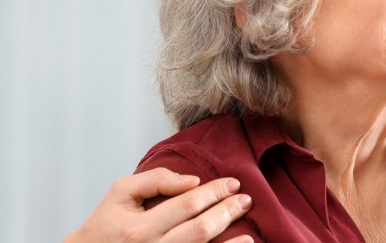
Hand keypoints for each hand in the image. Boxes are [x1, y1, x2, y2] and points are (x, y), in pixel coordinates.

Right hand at [66, 167, 252, 242]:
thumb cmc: (106, 223)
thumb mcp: (121, 193)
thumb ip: (156, 180)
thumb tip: (192, 180)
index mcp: (139, 228)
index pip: (188, 205)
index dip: (215, 192)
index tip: (232, 183)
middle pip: (201, 229)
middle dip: (228, 211)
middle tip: (245, 199)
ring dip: (231, 241)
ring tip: (249, 230)